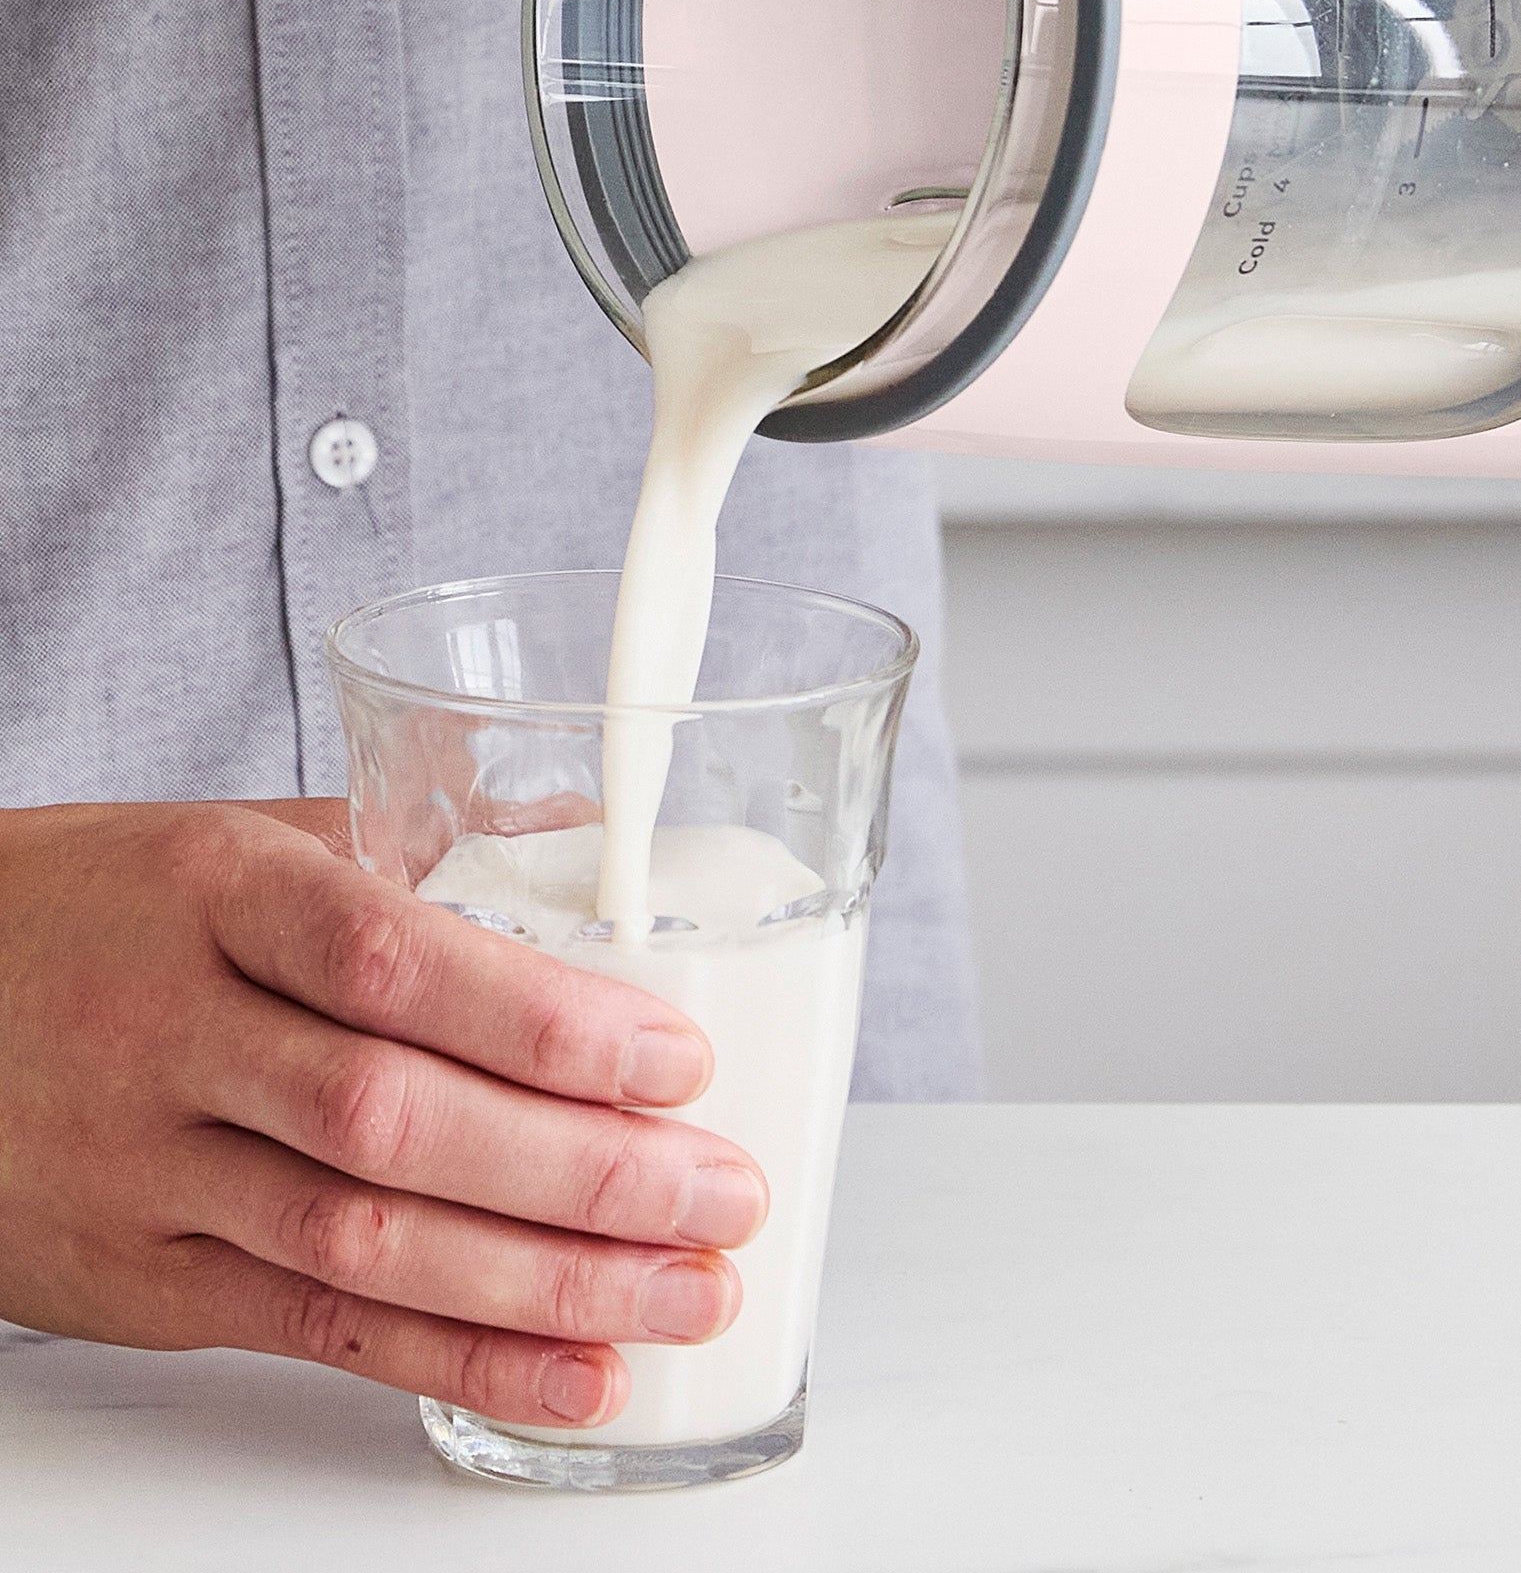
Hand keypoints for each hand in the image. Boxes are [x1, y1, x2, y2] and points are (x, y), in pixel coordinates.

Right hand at [0, 800, 768, 1428]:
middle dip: (582, 1172)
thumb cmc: (105, 908)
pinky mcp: (140, 1283)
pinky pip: (315, 1328)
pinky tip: (574, 1374)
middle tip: (722, 1192)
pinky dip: (456, 1362)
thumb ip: (420, 846)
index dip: (542, 1021)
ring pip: (363, 1241)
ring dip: (547, 1286)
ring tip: (688, 1292)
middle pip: (395, 1119)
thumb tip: (608, 841)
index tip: (676, 1059)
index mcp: (222, 893)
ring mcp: (149, 1171)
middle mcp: (176, 1034)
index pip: (396, 960)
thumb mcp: (244, 839)